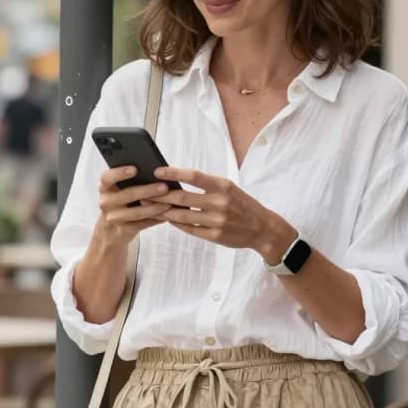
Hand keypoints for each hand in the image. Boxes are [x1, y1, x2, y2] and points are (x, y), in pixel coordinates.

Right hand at [96, 165, 170, 244]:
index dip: (120, 172)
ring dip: (154, 207)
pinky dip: (155, 219)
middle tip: (164, 187)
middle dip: (147, 191)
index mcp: (105, 187)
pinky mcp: (122, 231)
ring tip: (169, 203)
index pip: (107, 177)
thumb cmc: (121, 203)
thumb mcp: (119, 191)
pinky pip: (141, 224)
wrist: (110, 231)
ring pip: (136, 212)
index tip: (135, 169)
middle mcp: (106, 202)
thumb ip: (132, 181)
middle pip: (127, 195)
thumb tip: (157, 173)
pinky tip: (166, 215)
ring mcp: (112, 218)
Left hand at [153, 168, 278, 253]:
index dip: (173, 173)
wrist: (262, 228)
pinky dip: (177, 224)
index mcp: (222, 186)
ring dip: (165, 212)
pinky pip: (190, 229)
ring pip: (183, 216)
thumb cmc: (242, 205)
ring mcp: (217, 221)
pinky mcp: (215, 236)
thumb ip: (207, 185)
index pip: (193, 176)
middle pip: (183, 198)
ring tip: (151, 207)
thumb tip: (179, 181)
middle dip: (161, 196)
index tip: (157, 172)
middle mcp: (219, 202)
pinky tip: (168, 219)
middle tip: (145, 193)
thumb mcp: (229, 188)